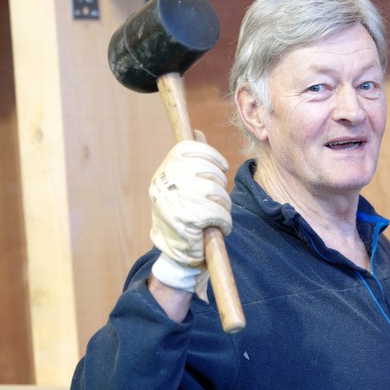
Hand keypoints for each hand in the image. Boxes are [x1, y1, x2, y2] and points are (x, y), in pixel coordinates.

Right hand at [148, 140, 231, 293]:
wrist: (177, 256)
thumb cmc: (185, 217)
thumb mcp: (183, 184)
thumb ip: (192, 160)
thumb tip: (198, 133)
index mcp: (165, 170)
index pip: (191, 148)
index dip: (212, 156)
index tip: (222, 168)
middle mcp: (165, 182)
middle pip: (208, 171)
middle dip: (220, 187)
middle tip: (217, 202)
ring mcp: (173, 201)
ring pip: (215, 193)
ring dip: (224, 207)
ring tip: (216, 217)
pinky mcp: (184, 221)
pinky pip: (217, 214)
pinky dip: (224, 222)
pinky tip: (220, 228)